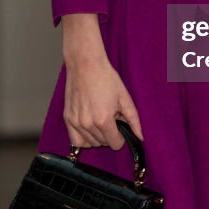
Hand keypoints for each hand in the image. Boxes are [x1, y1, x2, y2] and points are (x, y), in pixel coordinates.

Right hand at [61, 13, 143, 148]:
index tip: (121, 126)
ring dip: (98, 136)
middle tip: (111, 117)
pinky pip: (76, 140)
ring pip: (90, 143)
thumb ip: (134, 120)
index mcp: (103, 120)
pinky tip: (90, 126)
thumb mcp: (124, 98)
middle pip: (103, 143)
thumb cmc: (106, 78)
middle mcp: (88, 125)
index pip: (115, 144)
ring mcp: (76, 123)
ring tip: (101, 118)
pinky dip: (84, 138)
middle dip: (110, 133)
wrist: (85, 65)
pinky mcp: (67, 119)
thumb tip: (140, 137)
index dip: (122, 137)